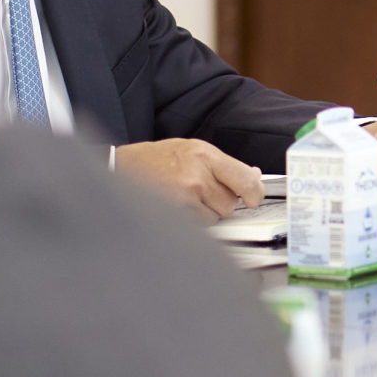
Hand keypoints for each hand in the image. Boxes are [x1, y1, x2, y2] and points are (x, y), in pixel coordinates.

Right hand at [113, 138, 263, 221]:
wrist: (122, 168)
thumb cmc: (157, 158)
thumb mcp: (194, 150)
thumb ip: (224, 165)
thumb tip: (253, 176)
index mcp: (204, 155)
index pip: (245, 180)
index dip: (254, 193)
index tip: (254, 198)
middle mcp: (196, 176)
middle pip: (230, 203)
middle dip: (221, 201)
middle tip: (202, 190)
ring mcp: (184, 198)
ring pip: (216, 217)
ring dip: (207, 212)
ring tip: (187, 197)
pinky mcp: (174, 215)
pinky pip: (199, 226)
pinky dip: (193, 220)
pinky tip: (179, 206)